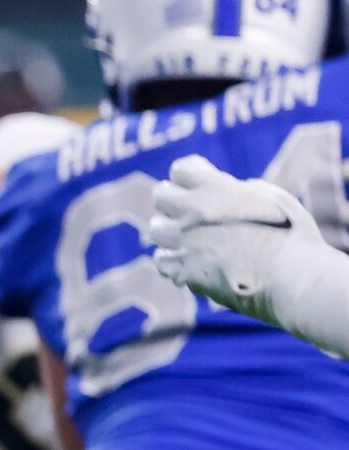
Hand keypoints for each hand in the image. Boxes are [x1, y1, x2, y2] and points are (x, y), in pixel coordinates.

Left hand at [149, 155, 318, 320]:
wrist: (290, 279)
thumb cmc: (294, 240)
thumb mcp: (279, 201)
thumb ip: (252, 191)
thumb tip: (239, 187)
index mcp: (217, 189)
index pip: (181, 170)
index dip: (187, 175)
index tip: (193, 181)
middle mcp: (194, 212)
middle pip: (161, 196)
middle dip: (170, 200)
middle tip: (181, 208)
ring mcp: (184, 242)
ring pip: (156, 229)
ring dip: (168, 230)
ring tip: (185, 236)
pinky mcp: (182, 270)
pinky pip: (162, 260)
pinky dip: (171, 259)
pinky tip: (186, 260)